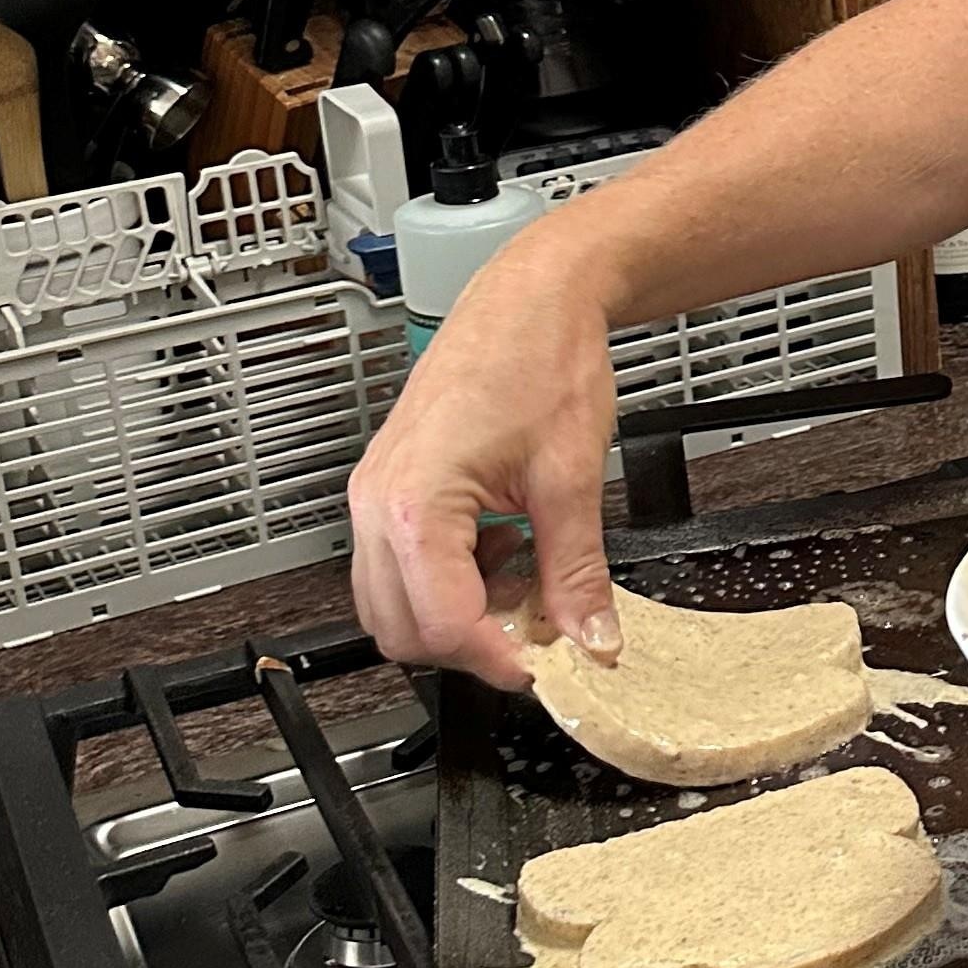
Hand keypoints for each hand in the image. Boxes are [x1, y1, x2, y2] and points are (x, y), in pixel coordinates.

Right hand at [348, 228, 623, 691]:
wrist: (530, 298)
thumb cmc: (540, 359)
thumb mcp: (573, 477)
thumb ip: (577, 572)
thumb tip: (592, 640)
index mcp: (413, 503)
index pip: (442, 624)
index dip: (498, 658)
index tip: (546, 669)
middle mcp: (376, 503)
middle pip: (402, 630)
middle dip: (471, 644)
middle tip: (539, 631)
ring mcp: (376, 496)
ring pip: (393, 605)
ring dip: (458, 615)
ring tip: (526, 580)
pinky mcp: (390, 489)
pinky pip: (402, 567)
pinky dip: (451, 581)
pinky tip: (505, 551)